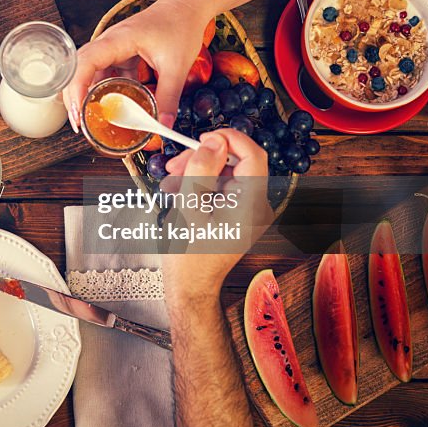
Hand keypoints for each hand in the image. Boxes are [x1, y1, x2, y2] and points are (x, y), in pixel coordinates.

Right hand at [63, 0, 213, 133]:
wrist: (189, 6)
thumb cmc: (181, 25)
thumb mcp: (177, 67)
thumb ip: (169, 98)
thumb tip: (164, 125)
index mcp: (118, 40)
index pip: (85, 63)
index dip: (76, 88)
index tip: (79, 112)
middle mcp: (110, 42)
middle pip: (80, 68)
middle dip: (75, 96)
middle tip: (80, 123)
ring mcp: (114, 47)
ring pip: (91, 71)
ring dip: (89, 93)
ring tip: (92, 117)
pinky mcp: (122, 52)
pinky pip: (107, 72)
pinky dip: (107, 88)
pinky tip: (114, 104)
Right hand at [159, 129, 272, 302]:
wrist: (190, 287)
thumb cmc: (188, 255)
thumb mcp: (189, 207)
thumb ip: (202, 170)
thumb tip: (214, 142)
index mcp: (250, 204)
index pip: (253, 156)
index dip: (229, 139)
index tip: (202, 138)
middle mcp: (256, 206)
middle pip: (236, 164)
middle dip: (204, 158)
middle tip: (175, 164)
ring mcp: (248, 212)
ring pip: (225, 175)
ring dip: (198, 172)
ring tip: (171, 183)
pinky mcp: (237, 216)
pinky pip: (222, 189)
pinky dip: (201, 186)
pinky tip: (180, 193)